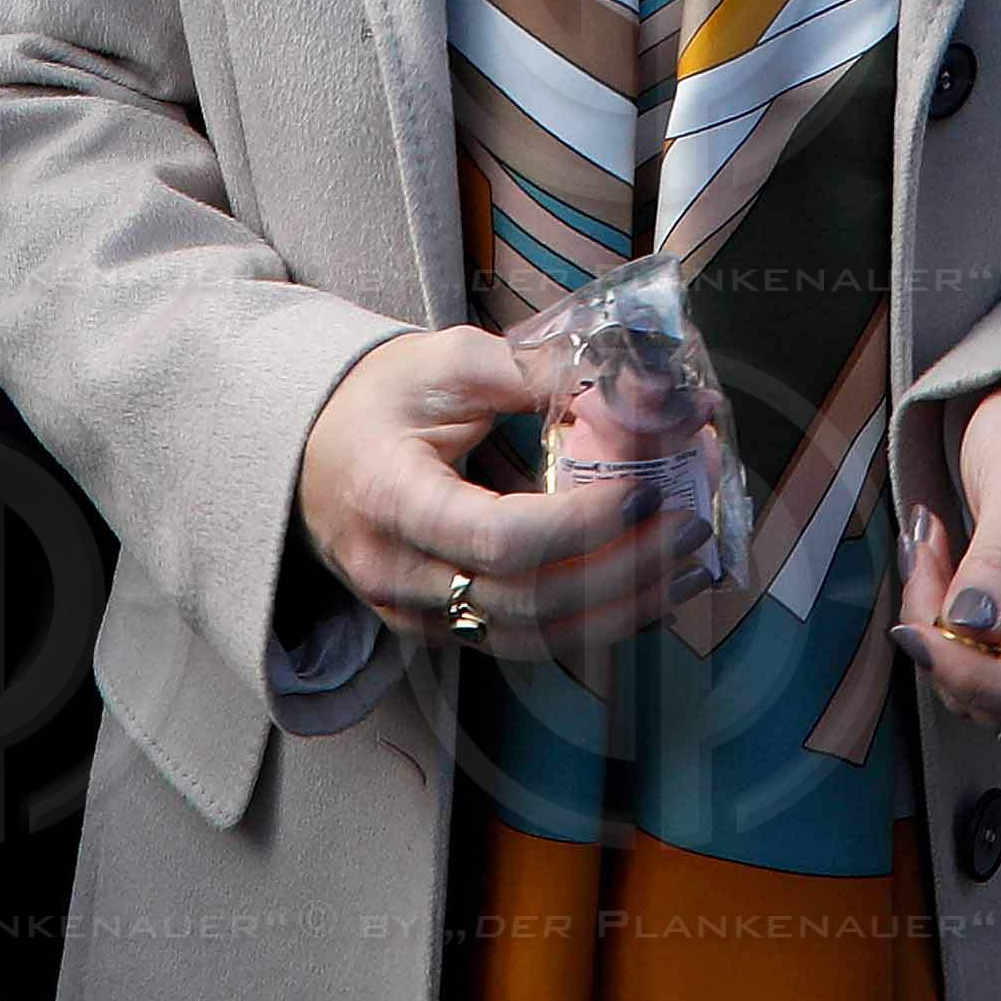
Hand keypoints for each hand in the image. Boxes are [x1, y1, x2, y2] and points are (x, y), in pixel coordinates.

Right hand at [295, 329, 710, 656]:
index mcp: (387, 496)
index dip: (583, 524)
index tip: (645, 487)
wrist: (309, 449)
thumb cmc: (376, 398)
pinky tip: (647, 588)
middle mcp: (395, 572)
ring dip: (626, 608)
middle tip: (691, 523)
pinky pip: (526, 640)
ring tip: (691, 564)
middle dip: (627, 568)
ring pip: (535, 638)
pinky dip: (595, 619)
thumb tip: (644, 385)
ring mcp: (414, 614)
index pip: (498, 538)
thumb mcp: (445, 360)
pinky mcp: (439, 631)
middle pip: (529, 600)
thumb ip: (537, 370)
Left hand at [893, 385, 1000, 732]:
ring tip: (928, 543)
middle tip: (921, 554)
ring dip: (935, 629)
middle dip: (947, 645)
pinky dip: (938, 620)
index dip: (982, 679)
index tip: (919, 635)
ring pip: (982, 687)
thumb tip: (972, 627)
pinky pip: (973, 658)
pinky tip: (935, 558)